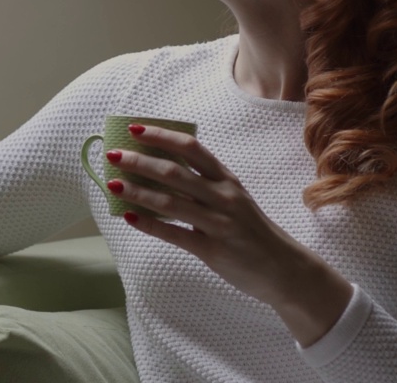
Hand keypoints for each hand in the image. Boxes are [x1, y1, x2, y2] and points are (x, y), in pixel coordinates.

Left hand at [107, 124, 352, 344]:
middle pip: (175, 172)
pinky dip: (149, 225)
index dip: (162, 136)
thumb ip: (205, 185)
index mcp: (227, 179)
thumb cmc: (252, 231)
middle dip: (140, 162)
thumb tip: (160, 171)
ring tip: (112, 184)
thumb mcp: (234, 199)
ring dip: (138, 191)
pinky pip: (175, 235)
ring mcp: (219, 223)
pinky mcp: (213, 250)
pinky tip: (128, 217)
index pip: (192, 148)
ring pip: (171, 202)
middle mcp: (223, 196)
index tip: (135, 128)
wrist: (284, 269)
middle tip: (113, 155)